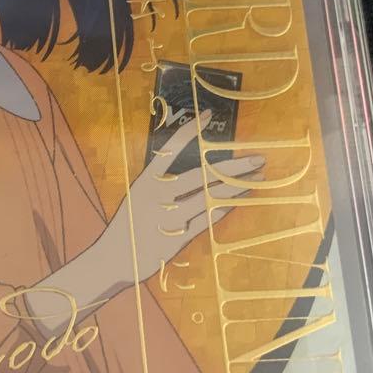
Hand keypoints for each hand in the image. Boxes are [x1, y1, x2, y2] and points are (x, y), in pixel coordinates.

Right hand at [116, 111, 263, 283]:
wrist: (114, 258)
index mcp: (146, 181)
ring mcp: (170, 216)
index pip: (170, 149)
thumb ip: (161, 186)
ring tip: (258, 178)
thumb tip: (196, 175)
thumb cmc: (128, 227)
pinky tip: (240, 200)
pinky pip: (208, 219)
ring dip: (237, 187)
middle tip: (258, 159)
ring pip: (210, 197)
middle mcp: (159, 195)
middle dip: (233, 167)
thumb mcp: (138, 198)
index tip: (207, 115)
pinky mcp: (178, 236)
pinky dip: (225, 208)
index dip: (188, 132)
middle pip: (202, 175)